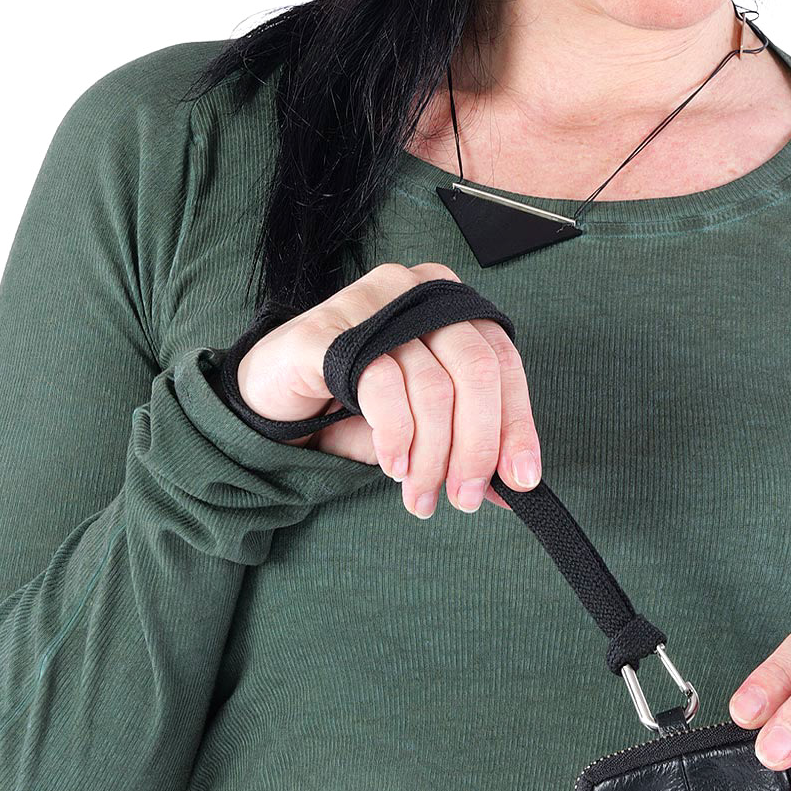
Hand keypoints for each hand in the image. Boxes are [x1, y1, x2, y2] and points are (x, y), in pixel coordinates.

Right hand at [233, 260, 542, 517]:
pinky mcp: (327, 328)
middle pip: (474, 370)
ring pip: (431, 385)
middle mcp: (415, 293)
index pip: (502, 361)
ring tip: (420, 493)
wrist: (269, 396)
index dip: (516, 424)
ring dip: (432, 455)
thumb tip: (513, 485)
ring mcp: (371, 303)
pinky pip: (381, 383)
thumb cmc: (350, 404)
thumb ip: (466, 446)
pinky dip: (396, 436)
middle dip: (477, 446)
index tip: (521, 479)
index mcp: (448, 306)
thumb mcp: (420, 428)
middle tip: (464, 497)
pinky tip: (393, 464)